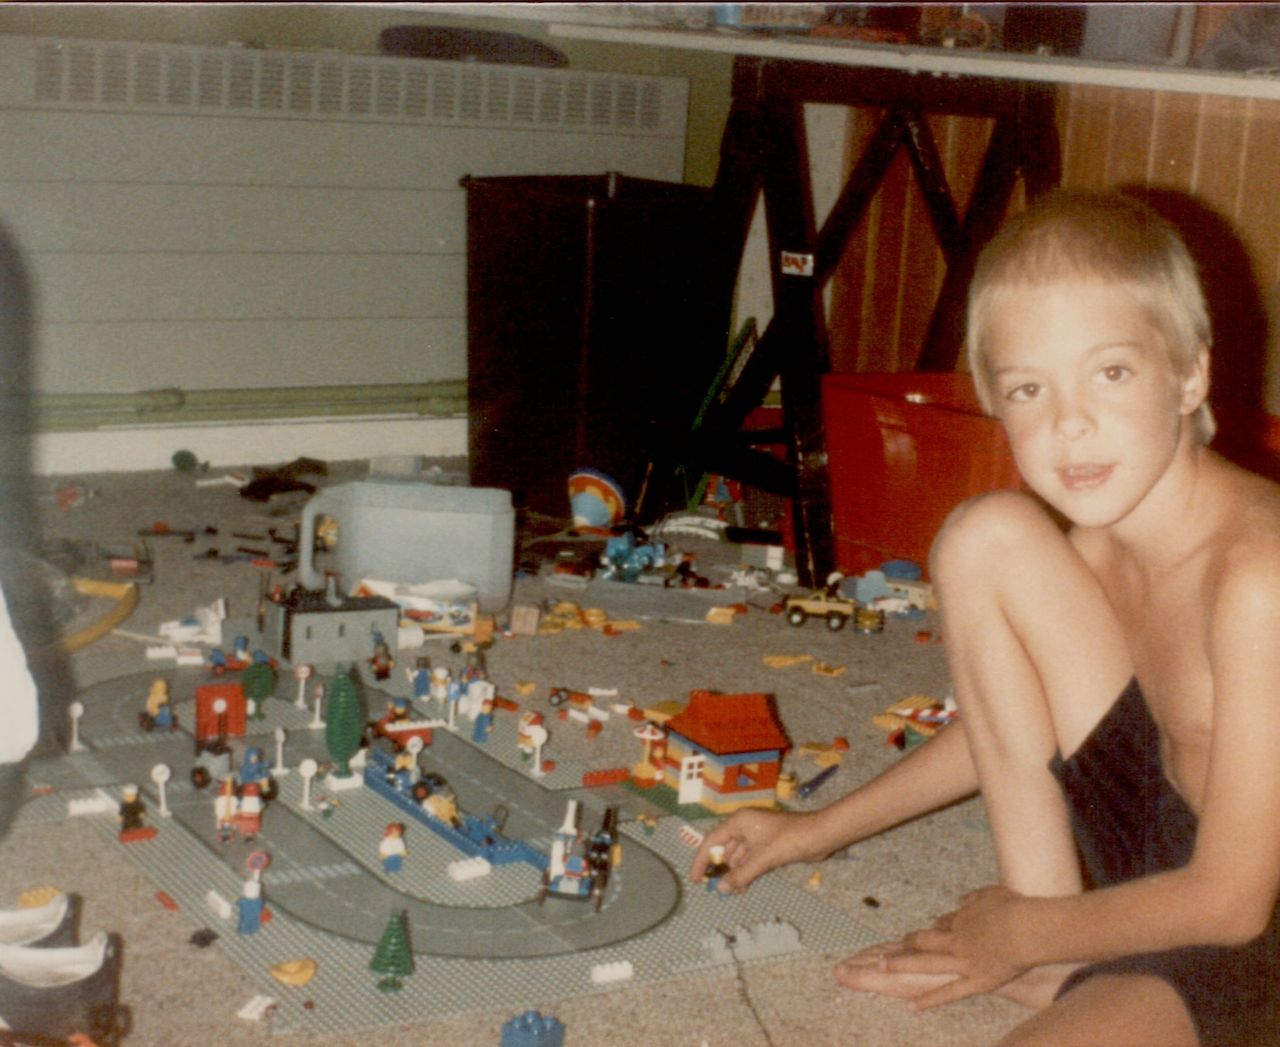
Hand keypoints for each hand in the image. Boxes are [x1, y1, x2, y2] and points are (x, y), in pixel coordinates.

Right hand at [688, 809, 815, 892]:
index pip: (712, 841)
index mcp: (739, 822)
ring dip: (735, 873)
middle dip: (720, 870)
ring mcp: (756, 835)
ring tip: (733, 892)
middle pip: (724, 849)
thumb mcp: (763, 859)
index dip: (701, 861)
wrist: (819, 836)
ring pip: (738, 857)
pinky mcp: (767, 845)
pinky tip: (744, 886)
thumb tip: (721, 889)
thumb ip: (740, 874)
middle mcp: (744, 826)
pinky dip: (746, 872)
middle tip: (716, 890)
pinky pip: (750, 859)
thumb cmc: (789, 840)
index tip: (696, 879)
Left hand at [883, 885, 1028, 1009]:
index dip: (934, 928)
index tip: (928, 932)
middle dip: (909, 943)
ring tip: (882, 965)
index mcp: (962, 919)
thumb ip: (974, 897)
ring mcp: (963, 962)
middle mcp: (956, 940)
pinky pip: (949, 993)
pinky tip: (912, 1007)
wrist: (1026, 929)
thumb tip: (961, 899)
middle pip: (926, 941)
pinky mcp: (975, 982)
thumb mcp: (992, 894)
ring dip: (903, 963)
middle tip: (893, 946)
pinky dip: (930, 1001)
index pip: (942, 923)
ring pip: (927, 963)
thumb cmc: (1015, 909)